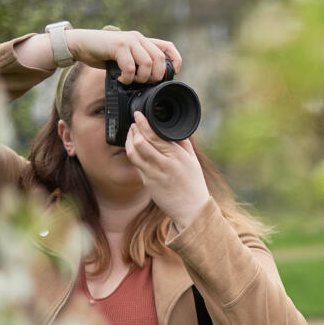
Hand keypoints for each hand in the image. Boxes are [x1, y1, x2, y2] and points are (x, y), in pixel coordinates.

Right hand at [65, 29, 181, 83]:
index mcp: (143, 41)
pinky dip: (128, 77)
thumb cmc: (103, 53)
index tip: (173, 73)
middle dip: (156, 76)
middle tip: (144, 83)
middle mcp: (138, 38)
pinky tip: (121, 79)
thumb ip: (138, 61)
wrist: (80, 44)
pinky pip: (131, 66)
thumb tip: (152, 78)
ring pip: (148, 63)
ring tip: (132, 80)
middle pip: (160, 59)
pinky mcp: (119, 46)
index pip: (168, 46)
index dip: (176, 60)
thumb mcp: (125, 56)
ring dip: (142, 78)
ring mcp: (129, 41)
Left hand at [125, 111, 209, 229]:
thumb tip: (172, 130)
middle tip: (134, 123)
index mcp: (177, 156)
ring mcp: (153, 174)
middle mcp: (164, 164)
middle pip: (141, 142)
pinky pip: (136, 164)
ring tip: (131, 134)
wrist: (192, 209)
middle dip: (134, 129)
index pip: (155, 135)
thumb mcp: (193, 161)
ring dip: (129, 140)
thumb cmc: (194, 184)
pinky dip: (133, 153)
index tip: (138, 115)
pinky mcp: (147, 183)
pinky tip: (134, 148)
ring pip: (133, 153)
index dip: (143, 123)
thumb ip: (182, 144)